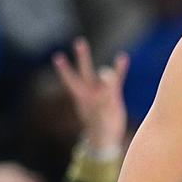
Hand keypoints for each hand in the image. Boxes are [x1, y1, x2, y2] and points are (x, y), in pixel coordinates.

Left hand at [52, 37, 128, 152]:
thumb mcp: (98, 116)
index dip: (64, 69)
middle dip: (82, 56)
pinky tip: (123, 58)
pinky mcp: (114, 96)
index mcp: (81, 97)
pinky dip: (120, 70)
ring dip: (110, 69)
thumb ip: (103, 100)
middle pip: (85, 70)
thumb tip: (108, 83)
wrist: (106, 139)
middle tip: (79, 42)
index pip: (70, 80)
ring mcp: (102, 92)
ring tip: (121, 58)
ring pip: (104, 75)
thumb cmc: (98, 131)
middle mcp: (90, 91)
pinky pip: (118, 80)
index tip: (57, 57)